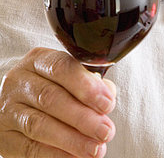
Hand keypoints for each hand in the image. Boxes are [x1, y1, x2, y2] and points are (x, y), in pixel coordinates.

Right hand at [0, 47, 115, 157]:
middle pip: (51, 98)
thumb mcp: (68, 78)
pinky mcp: (4, 137)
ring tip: (95, 149)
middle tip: (105, 131)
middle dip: (83, 117)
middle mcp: (19, 81)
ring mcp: (8, 109)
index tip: (107, 103)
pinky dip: (55, 155)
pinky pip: (29, 148)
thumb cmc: (53, 88)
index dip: (86, 86)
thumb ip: (89, 82)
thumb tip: (107, 94)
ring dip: (72, 140)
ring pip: (39, 125)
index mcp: (38, 60)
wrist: (19, 106)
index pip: (61, 68)